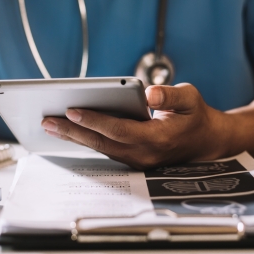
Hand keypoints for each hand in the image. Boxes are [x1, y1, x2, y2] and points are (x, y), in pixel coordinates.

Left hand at [41, 83, 228, 169]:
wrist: (206, 142)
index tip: (72, 110)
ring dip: (75, 136)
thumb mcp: (191, 99)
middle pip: (102, 142)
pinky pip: (105, 149)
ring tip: (51, 124)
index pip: (119, 130)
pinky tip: (69, 130)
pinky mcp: (132, 159)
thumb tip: (150, 94)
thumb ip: (170, 96)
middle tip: (48, 120)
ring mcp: (137, 160)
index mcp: (158, 138)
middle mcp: (144, 154)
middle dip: (73, 131)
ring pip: (100, 148)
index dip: (95, 120)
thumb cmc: (195, 116)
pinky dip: (86, 139)